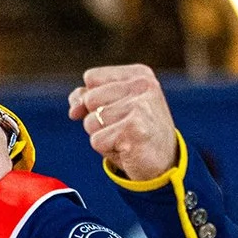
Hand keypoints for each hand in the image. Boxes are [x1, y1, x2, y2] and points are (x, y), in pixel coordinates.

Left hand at [70, 64, 177, 180]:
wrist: (163, 163)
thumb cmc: (133, 132)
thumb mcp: (112, 108)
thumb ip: (86, 98)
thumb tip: (74, 110)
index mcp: (139, 74)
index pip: (91, 77)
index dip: (93, 100)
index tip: (117, 110)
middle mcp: (143, 85)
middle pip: (89, 99)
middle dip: (97, 119)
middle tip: (122, 128)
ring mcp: (140, 106)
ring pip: (90, 121)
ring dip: (102, 135)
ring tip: (125, 138)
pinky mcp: (134, 129)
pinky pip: (96, 140)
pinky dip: (106, 149)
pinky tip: (127, 148)